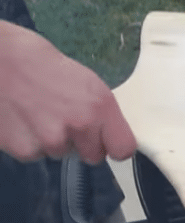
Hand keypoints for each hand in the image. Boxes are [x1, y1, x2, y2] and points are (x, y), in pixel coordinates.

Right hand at [0, 20, 136, 163]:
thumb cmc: (44, 66)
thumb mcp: (86, 83)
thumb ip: (100, 112)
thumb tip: (108, 134)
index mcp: (100, 107)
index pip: (124, 149)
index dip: (115, 147)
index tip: (108, 143)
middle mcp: (80, 126)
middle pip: (93, 157)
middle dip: (83, 144)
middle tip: (66, 121)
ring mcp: (50, 140)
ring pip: (62, 154)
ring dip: (53, 141)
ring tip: (39, 114)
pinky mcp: (24, 150)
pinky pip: (36, 155)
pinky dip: (30, 142)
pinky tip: (22, 120)